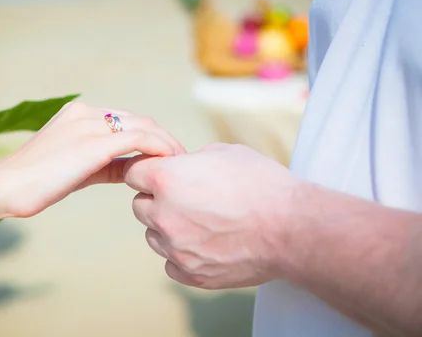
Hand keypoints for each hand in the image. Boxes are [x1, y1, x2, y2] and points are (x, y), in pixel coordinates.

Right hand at [0, 102, 184, 217]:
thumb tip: (131, 169)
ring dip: (166, 144)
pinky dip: (159, 149)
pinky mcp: (95, 142)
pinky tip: (168, 163)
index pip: (126, 120)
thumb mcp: (74, 167)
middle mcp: (86, 112)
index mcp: (79, 114)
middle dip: (163, 139)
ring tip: (179, 164)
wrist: (6, 186)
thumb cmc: (35, 183)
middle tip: (179, 161)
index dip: (150, 137)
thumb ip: (104, 163)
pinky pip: (140, 139)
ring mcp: (90, 124)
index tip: (164, 156)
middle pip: (139, 120)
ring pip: (143, 126)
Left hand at [123, 143, 299, 289]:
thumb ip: (192, 159)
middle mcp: (164, 215)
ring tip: (200, 222)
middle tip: (186, 198)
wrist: (292, 226)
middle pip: (139, 206)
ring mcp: (176, 248)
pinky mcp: (191, 273)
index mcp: (167, 179)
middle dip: (156, 200)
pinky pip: (170, 263)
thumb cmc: (262, 183)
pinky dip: (181, 254)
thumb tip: (182, 166)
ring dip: (167, 228)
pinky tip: (203, 244)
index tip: (162, 174)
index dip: (148, 171)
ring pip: (153, 236)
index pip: (133, 173)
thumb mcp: (224, 152)